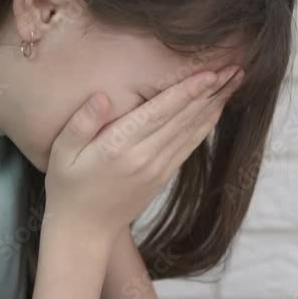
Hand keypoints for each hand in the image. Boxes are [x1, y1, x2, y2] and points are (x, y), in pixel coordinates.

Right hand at [42, 65, 244, 239]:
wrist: (84, 231)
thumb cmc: (68, 187)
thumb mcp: (62, 153)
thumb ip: (81, 123)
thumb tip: (102, 96)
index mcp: (120, 147)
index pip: (161, 112)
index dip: (188, 91)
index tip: (211, 72)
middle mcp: (145, 158)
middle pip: (185, 118)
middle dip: (211, 91)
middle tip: (235, 67)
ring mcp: (158, 169)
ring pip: (192, 131)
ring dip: (214, 105)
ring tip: (234, 82)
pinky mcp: (163, 177)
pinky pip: (189, 147)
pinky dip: (204, 126)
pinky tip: (215, 109)